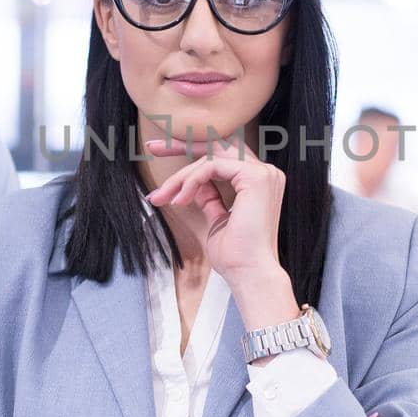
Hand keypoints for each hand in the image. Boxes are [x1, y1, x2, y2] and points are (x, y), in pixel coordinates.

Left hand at [145, 134, 286, 286]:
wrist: (249, 273)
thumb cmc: (236, 256)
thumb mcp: (217, 220)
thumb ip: (210, 198)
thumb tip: (193, 184)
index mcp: (259, 181)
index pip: (223, 155)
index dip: (192, 152)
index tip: (162, 153)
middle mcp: (265, 172)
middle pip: (217, 144)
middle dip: (182, 143)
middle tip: (152, 146)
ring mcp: (262, 172)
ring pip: (210, 156)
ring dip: (181, 175)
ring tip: (163, 195)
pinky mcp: (255, 176)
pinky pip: (211, 166)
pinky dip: (190, 181)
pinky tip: (180, 199)